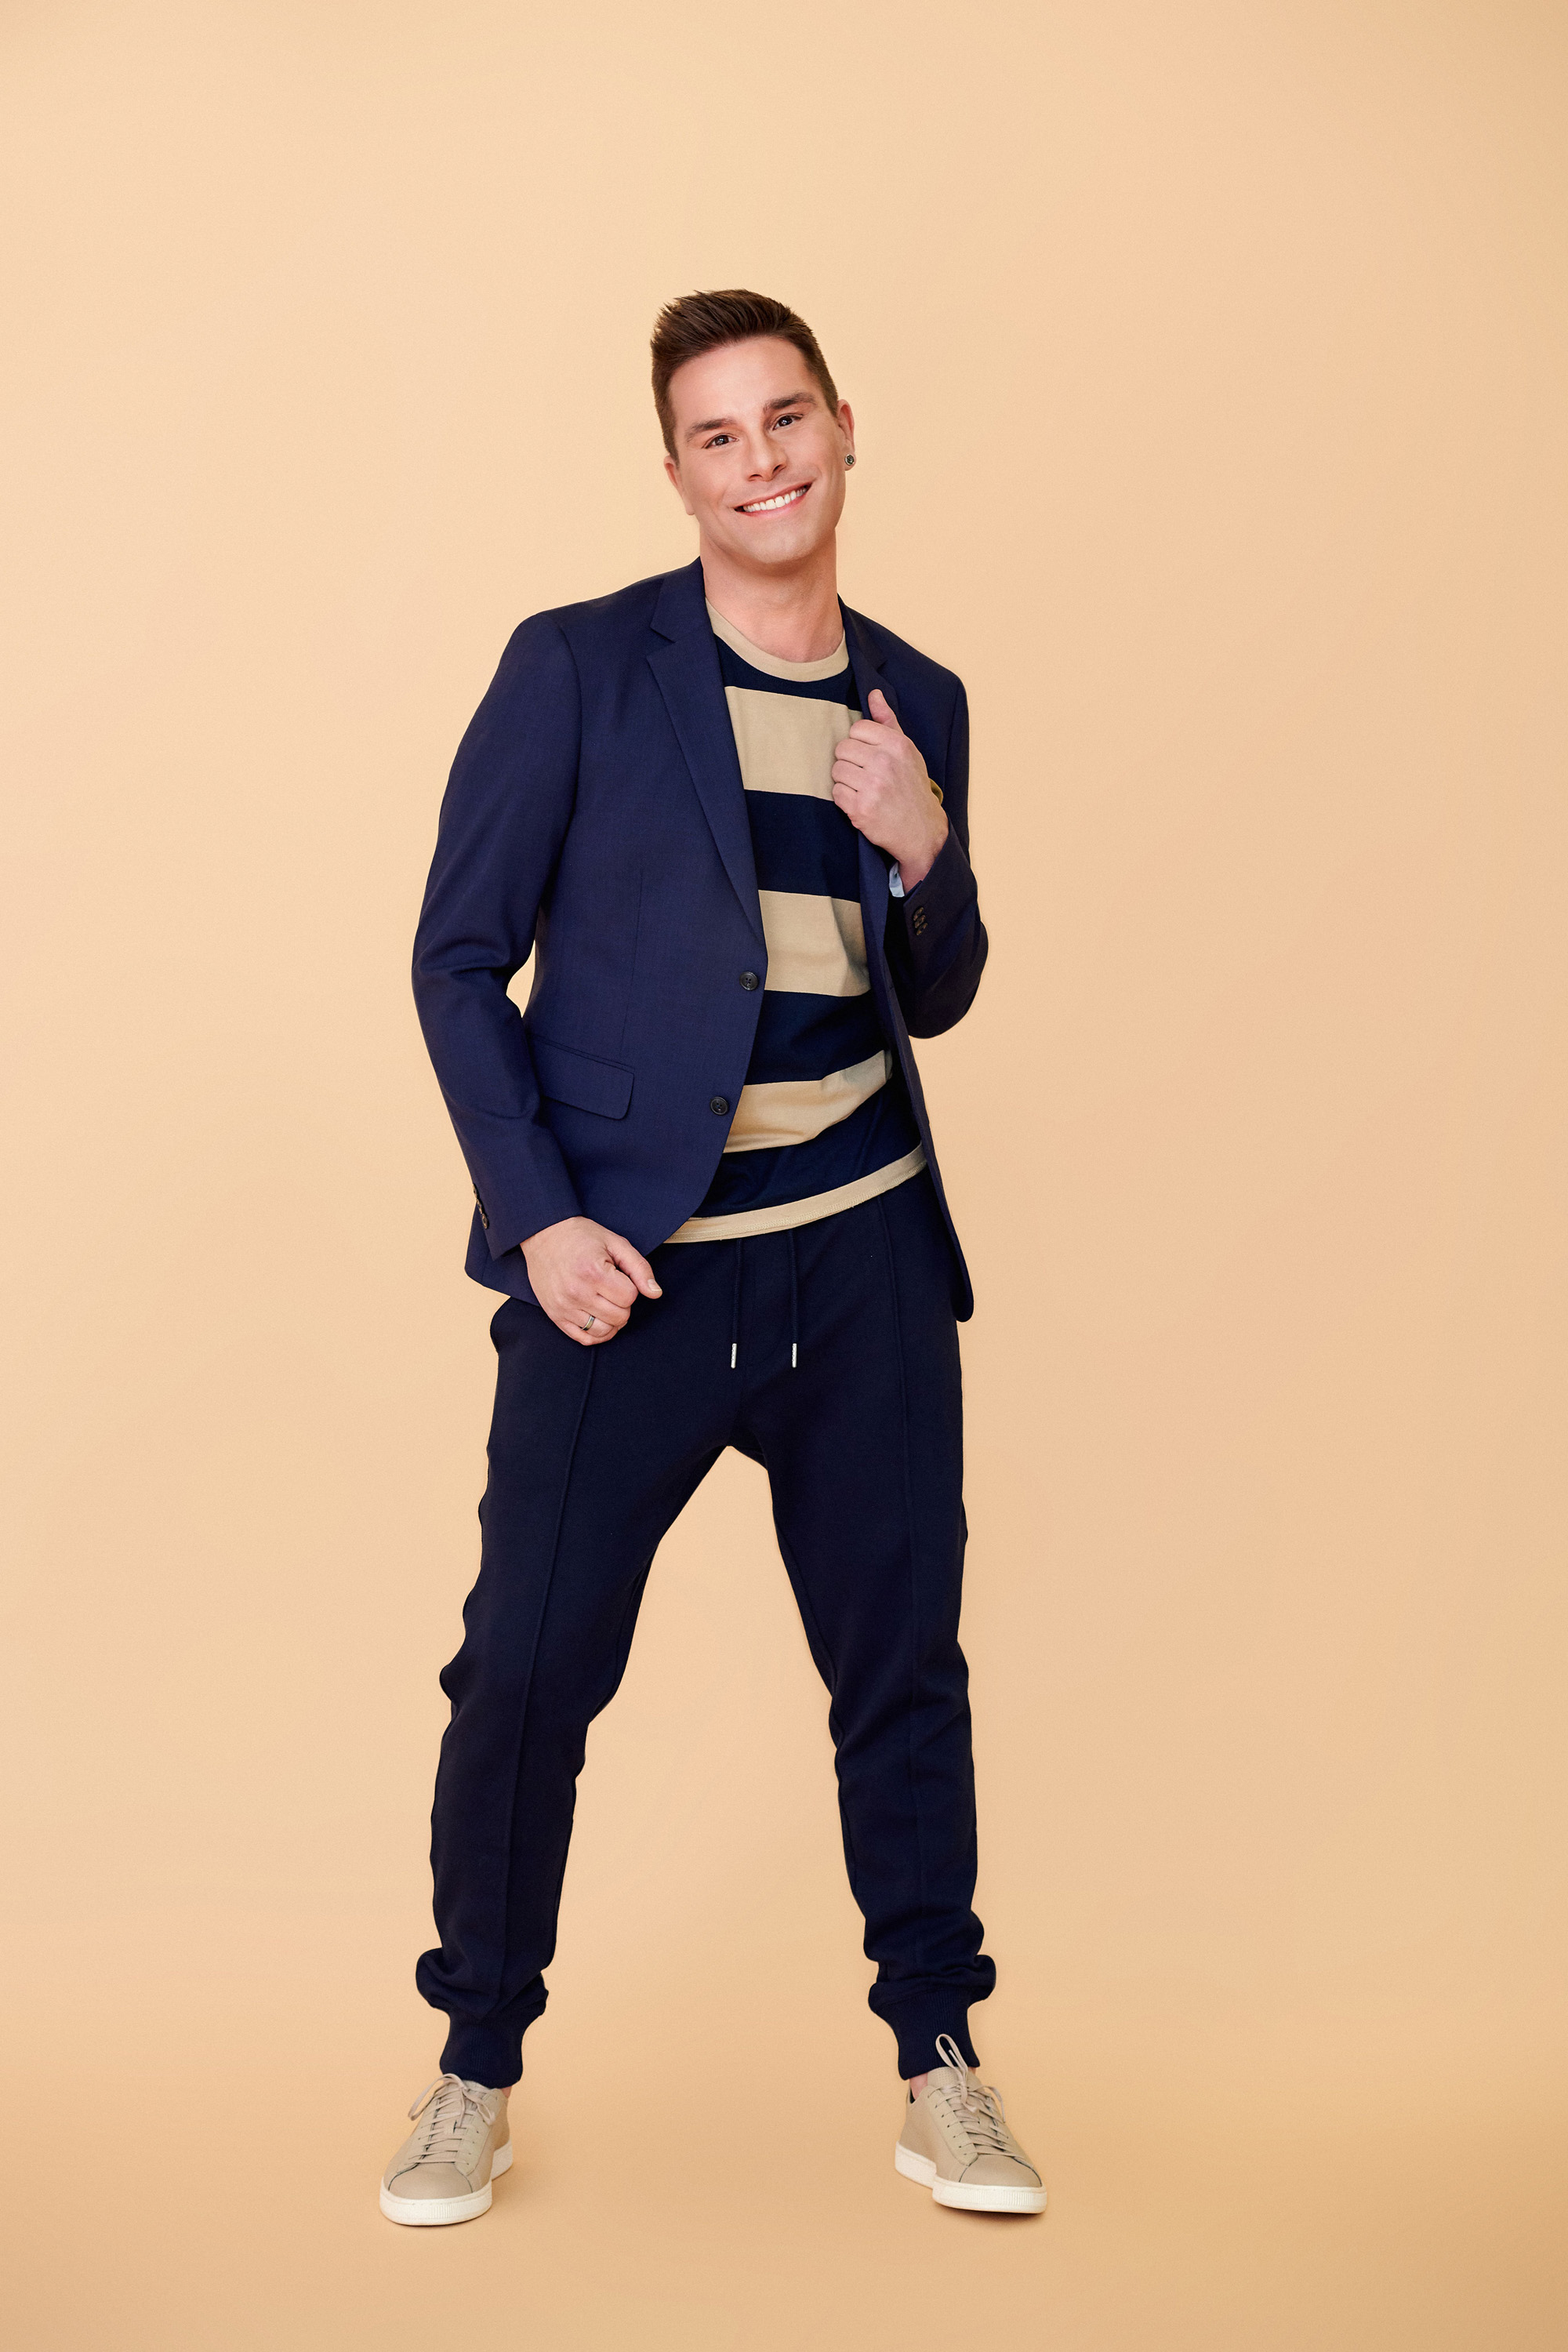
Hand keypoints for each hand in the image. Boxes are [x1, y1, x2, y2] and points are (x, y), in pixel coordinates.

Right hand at [521, 1215, 661, 1344]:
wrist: (544, 1235)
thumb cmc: (582, 1237)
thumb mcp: (616, 1243)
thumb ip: (639, 1268)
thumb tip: (655, 1294)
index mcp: (593, 1272)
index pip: (629, 1297)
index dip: (630, 1287)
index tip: (618, 1276)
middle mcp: (577, 1292)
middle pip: (619, 1317)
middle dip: (623, 1304)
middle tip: (612, 1288)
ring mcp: (564, 1307)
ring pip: (604, 1331)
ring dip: (612, 1320)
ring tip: (606, 1302)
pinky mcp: (555, 1316)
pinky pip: (584, 1339)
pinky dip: (597, 1334)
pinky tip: (599, 1318)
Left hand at [832, 688, 948, 889]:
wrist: (921, 829)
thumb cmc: (911, 786)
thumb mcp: (907, 751)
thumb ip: (888, 721)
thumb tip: (874, 694)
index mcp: (897, 745)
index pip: (856, 729)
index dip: (858, 742)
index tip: (868, 755)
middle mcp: (885, 763)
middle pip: (842, 749)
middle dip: (849, 762)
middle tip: (864, 774)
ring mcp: (873, 787)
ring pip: (836, 771)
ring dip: (845, 781)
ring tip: (862, 788)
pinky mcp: (861, 809)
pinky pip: (836, 794)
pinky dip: (844, 799)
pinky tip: (860, 802)